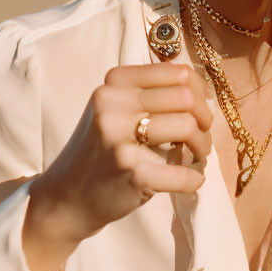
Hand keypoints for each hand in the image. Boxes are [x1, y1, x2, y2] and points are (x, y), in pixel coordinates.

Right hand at [23, 63, 212, 270]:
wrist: (66, 197)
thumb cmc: (100, 150)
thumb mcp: (114, 108)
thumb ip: (151, 94)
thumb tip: (204, 94)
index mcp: (115, 83)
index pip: (177, 73)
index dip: (200, 90)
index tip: (202, 107)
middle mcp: (114, 105)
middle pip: (187, 99)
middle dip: (205, 119)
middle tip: (201, 136)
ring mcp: (120, 139)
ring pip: (189, 128)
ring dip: (202, 146)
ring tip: (195, 156)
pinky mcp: (131, 172)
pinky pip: (183, 172)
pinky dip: (194, 178)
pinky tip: (192, 180)